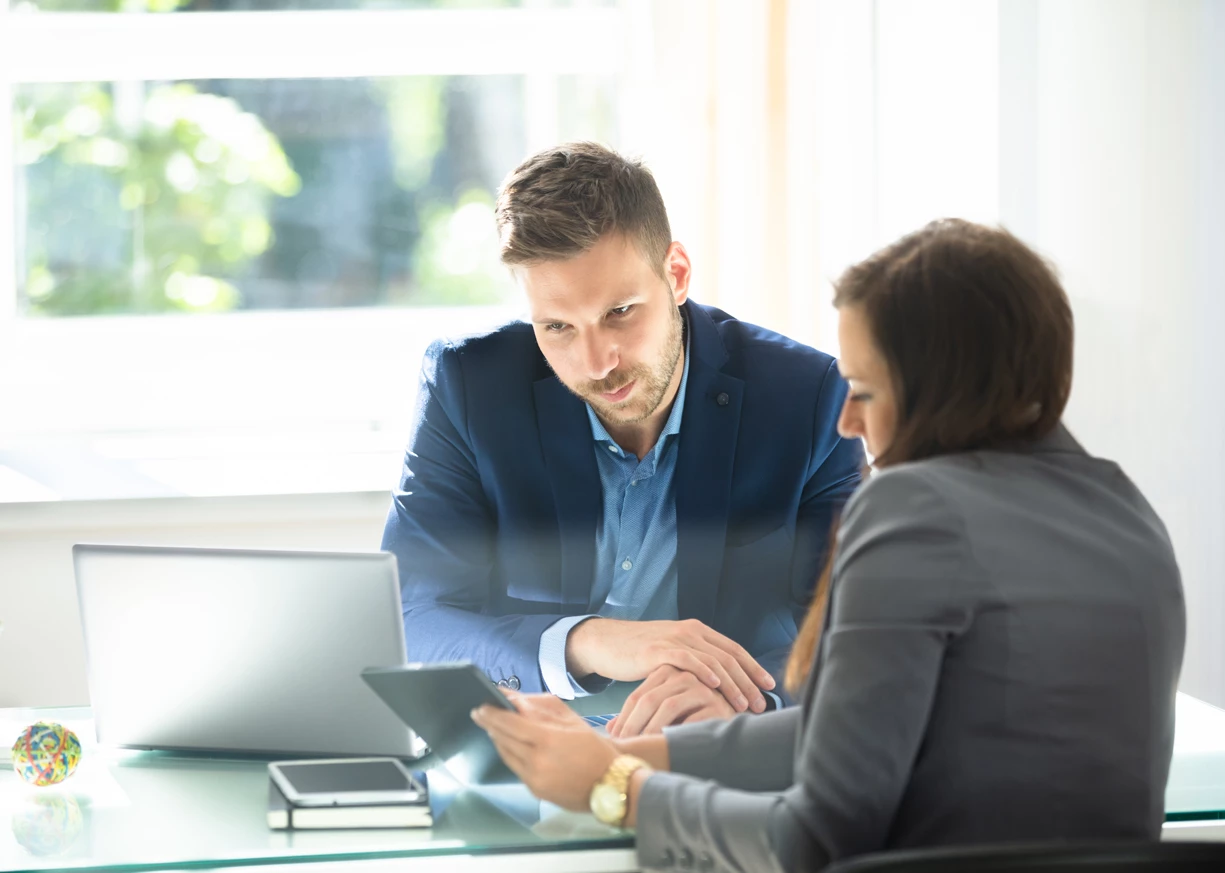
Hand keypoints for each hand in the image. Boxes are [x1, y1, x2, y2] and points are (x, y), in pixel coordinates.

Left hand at [471, 693, 617, 811]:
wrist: (611, 785)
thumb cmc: (595, 749)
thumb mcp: (572, 722)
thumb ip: (543, 710)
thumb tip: (517, 701)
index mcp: (548, 740)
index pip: (510, 724)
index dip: (492, 715)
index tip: (480, 706)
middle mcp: (537, 761)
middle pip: (504, 740)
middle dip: (489, 725)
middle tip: (479, 713)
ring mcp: (535, 779)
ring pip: (507, 755)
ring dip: (498, 739)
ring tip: (492, 727)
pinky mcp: (535, 791)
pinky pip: (516, 768)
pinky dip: (510, 754)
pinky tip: (509, 745)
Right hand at [566, 618, 773, 713]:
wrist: (607, 643)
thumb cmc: (641, 654)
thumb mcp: (674, 655)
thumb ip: (695, 663)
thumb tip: (720, 687)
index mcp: (698, 631)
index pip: (734, 649)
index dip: (753, 668)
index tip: (770, 687)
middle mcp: (691, 631)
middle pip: (729, 656)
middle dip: (748, 681)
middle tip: (760, 703)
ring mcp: (675, 639)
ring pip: (713, 659)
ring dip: (732, 683)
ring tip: (743, 703)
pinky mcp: (658, 649)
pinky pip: (686, 658)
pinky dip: (703, 670)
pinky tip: (714, 684)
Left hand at [609, 664, 736, 737]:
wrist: (734, 725)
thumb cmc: (693, 719)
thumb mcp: (664, 713)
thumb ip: (640, 717)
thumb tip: (608, 732)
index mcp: (669, 672)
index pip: (638, 696)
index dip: (623, 718)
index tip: (612, 739)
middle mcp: (685, 675)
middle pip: (648, 700)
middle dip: (632, 725)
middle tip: (621, 746)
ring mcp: (702, 687)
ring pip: (667, 707)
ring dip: (650, 730)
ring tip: (640, 749)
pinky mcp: (717, 704)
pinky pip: (690, 719)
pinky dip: (675, 733)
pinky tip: (665, 747)